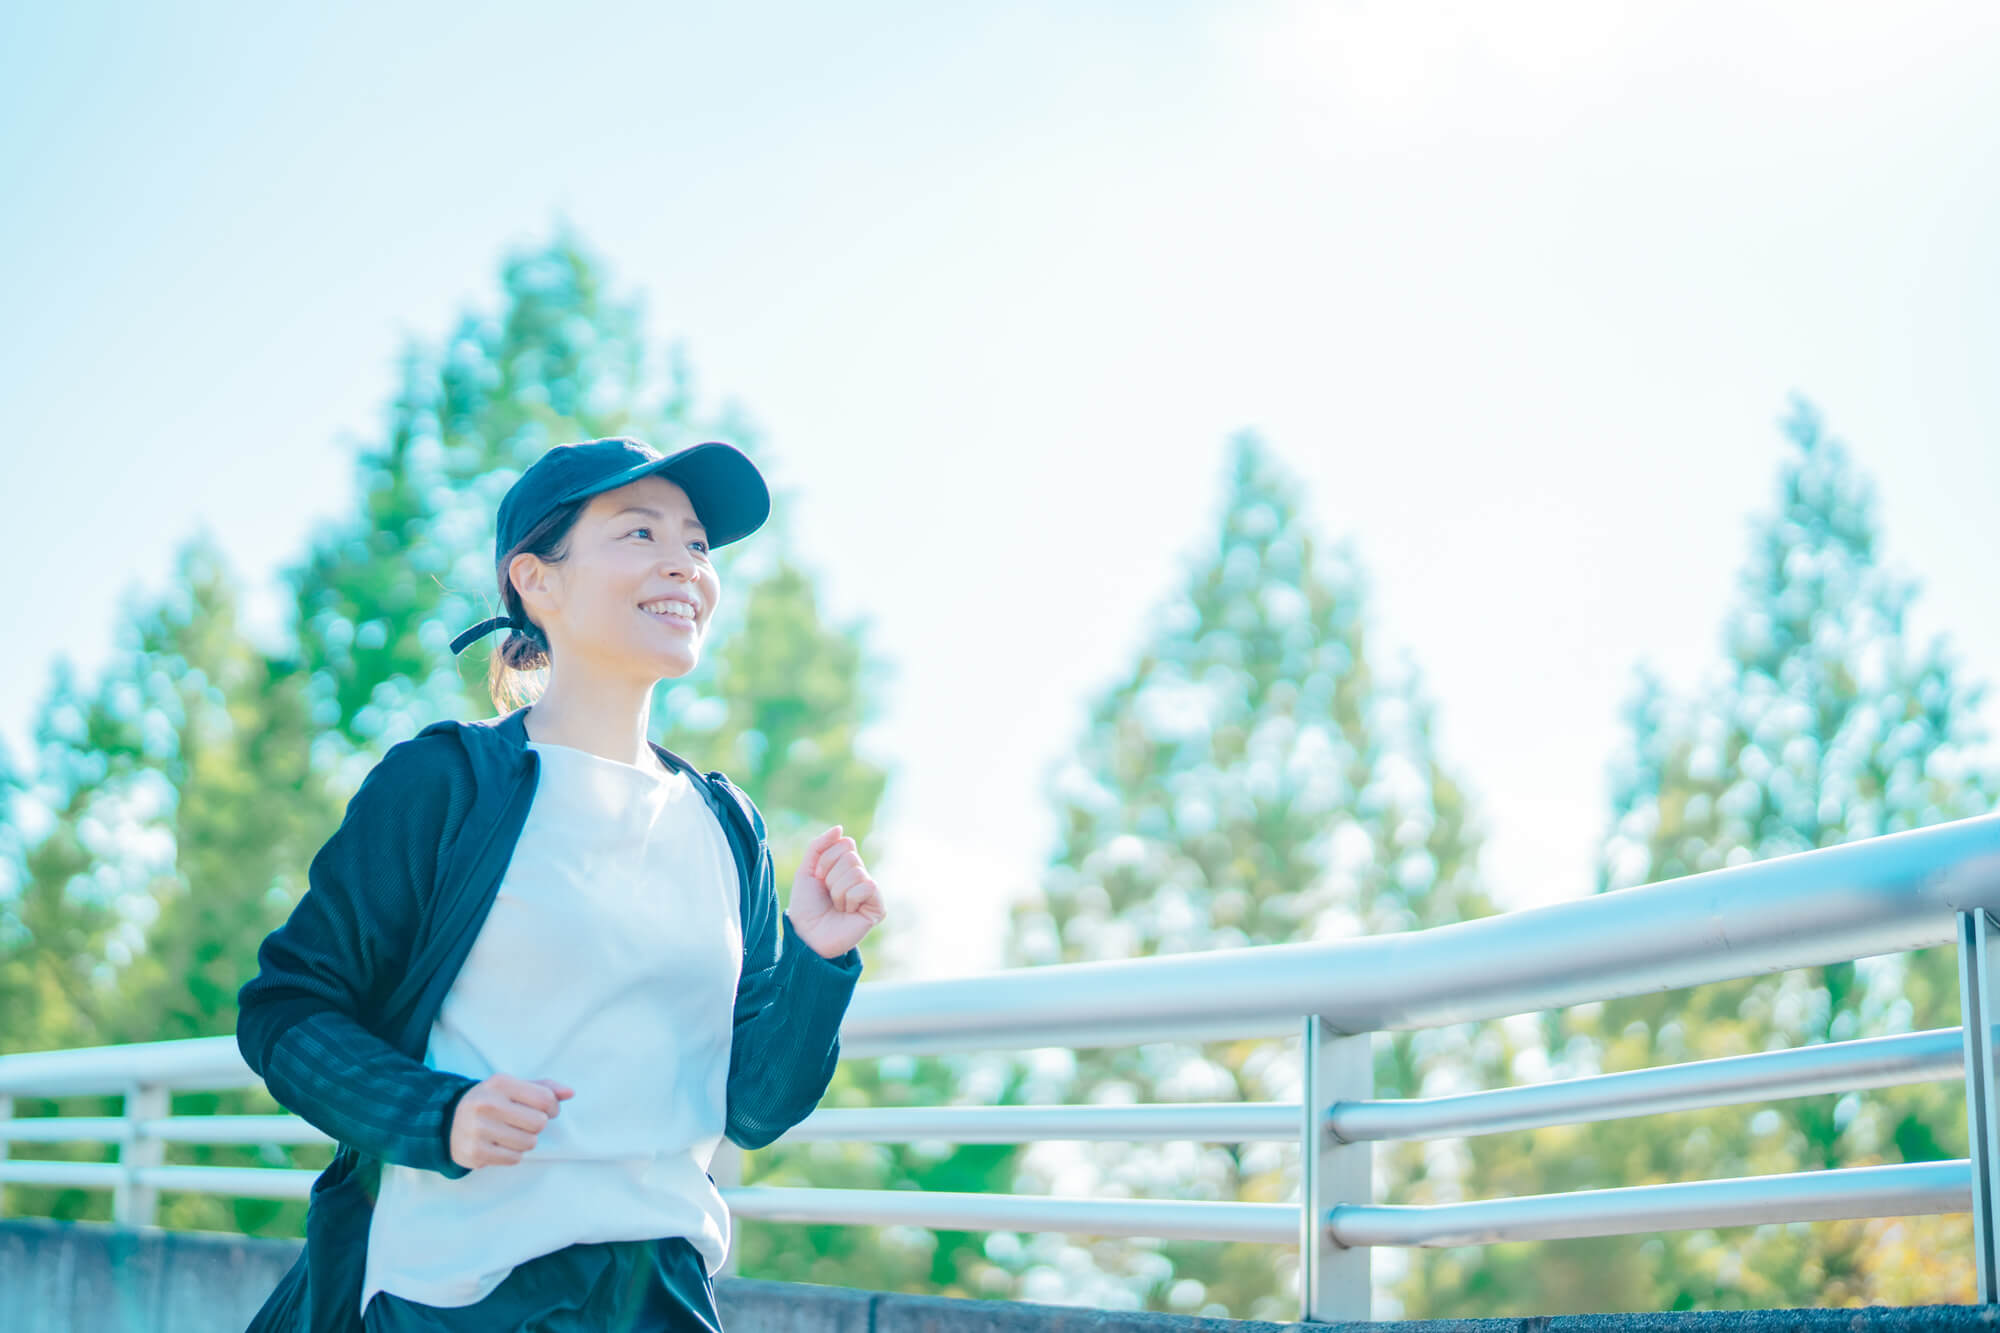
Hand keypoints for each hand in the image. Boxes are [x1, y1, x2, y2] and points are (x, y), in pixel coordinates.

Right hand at [449, 1074, 573, 1168]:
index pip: (545, 1099)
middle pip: (539, 1123)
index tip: (546, 1110)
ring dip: (525, 1141)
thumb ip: (543, 1088)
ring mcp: (479, 1129)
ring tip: (510, 1133)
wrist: (447, 1121)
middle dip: (537, 1125)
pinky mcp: (475, 1152)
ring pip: (528, 1143)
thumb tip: (570, 1093)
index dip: (553, 1107)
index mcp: (500, 1083)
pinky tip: (500, 1144)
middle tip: (524, 1122)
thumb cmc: (490, 1102)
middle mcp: (488, 1104)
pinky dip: (512, 1154)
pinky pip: (514, 1159)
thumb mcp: (513, 1088)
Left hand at [787, 824, 886, 959]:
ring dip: (838, 891)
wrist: (807, 935)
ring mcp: (871, 892)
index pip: (846, 843)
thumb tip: (840, 828)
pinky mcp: (878, 908)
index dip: (826, 861)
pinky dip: (850, 899)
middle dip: (831, 877)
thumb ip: (819, 846)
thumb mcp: (806, 871)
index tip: (819, 880)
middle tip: (828, 896)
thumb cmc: (806, 906)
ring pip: (857, 872)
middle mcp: (861, 876)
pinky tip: (848, 913)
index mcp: (846, 866)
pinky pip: (867, 886)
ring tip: (837, 907)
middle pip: (851, 857)